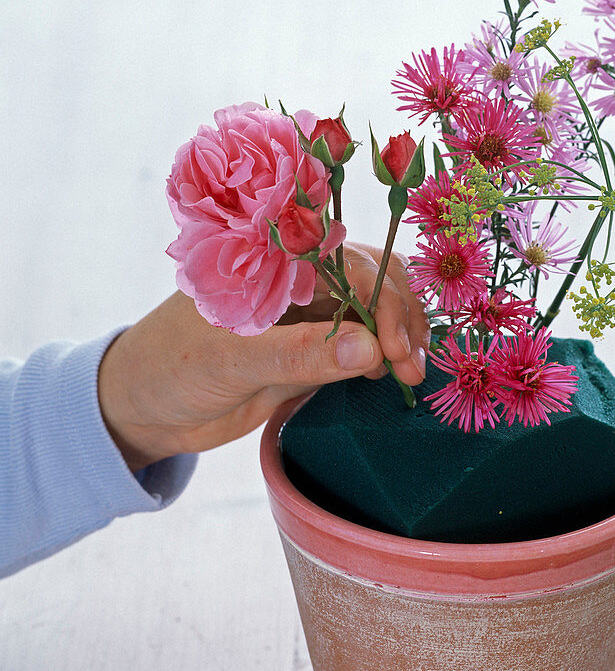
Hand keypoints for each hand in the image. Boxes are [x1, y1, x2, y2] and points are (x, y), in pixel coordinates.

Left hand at [98, 243, 428, 469]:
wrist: (146, 410)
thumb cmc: (170, 368)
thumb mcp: (229, 360)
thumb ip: (299, 354)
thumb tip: (371, 349)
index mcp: (274, 260)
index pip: (347, 261)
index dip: (382, 299)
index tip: (395, 348)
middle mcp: (298, 279)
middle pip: (374, 279)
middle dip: (402, 317)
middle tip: (413, 368)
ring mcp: (309, 316)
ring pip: (376, 311)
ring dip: (401, 337)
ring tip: (412, 376)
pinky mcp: (314, 352)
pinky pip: (363, 346)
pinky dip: (386, 358)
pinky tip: (396, 378)